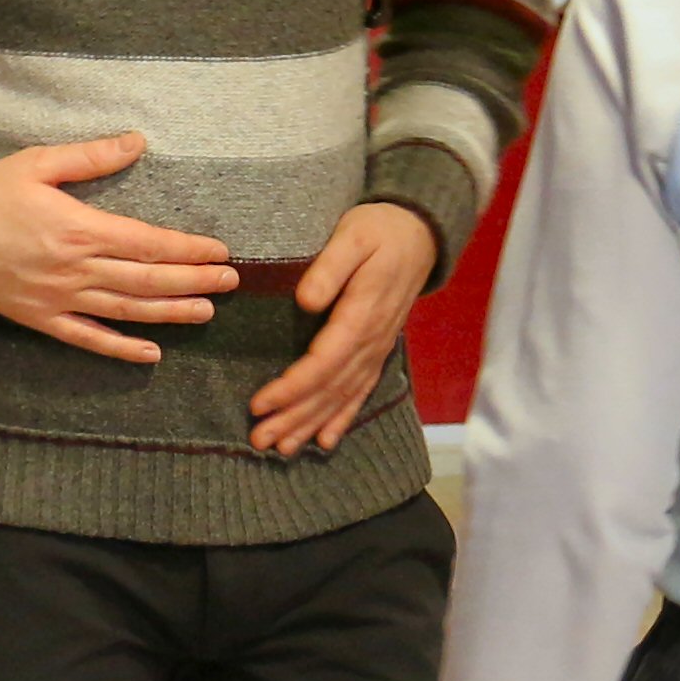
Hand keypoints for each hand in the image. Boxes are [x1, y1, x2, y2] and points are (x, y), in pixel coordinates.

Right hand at [0, 135, 238, 362]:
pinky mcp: (40, 319)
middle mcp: (75, 269)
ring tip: (206, 312)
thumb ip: (90, 156)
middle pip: (147, 280)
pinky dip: (121, 349)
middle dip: (194, 282)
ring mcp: (59, 299)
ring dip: (170, 313)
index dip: (188, 249)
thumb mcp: (35, 162)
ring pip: (127, 311)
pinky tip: (150, 354)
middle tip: (230, 282)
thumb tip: (137, 141)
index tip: (220, 251)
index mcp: (78, 228)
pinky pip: (88, 339)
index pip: (148, 244)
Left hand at [251, 202, 435, 456]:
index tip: (260, 404)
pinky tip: (325, 441)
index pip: (323, 363)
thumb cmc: (379, 231)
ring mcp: (377, 348)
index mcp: (362, 315)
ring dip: (312, 424)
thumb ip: (329, 268)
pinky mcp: (378, 350)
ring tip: (282, 449)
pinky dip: (342, 418)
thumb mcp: (352, 236)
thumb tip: (305, 302)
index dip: (292, 388)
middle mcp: (372, 341)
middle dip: (294, 417)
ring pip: (343, 396)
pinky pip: (361, 391)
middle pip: (329, 389)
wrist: (419, 233)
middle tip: (259, 439)